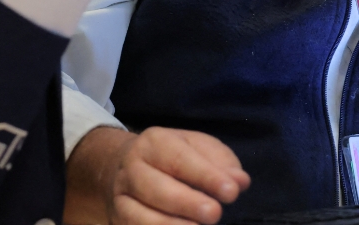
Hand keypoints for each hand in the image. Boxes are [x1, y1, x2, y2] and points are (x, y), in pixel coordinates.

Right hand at [65, 125, 249, 224]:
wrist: (124, 165)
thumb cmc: (172, 156)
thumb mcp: (196, 147)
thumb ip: (221, 162)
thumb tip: (240, 181)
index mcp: (154, 143)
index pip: (180, 160)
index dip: (206, 177)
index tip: (232, 192)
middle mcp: (133, 168)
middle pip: (158, 188)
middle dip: (188, 203)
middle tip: (215, 214)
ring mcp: (121, 197)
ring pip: (141, 216)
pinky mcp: (118, 220)